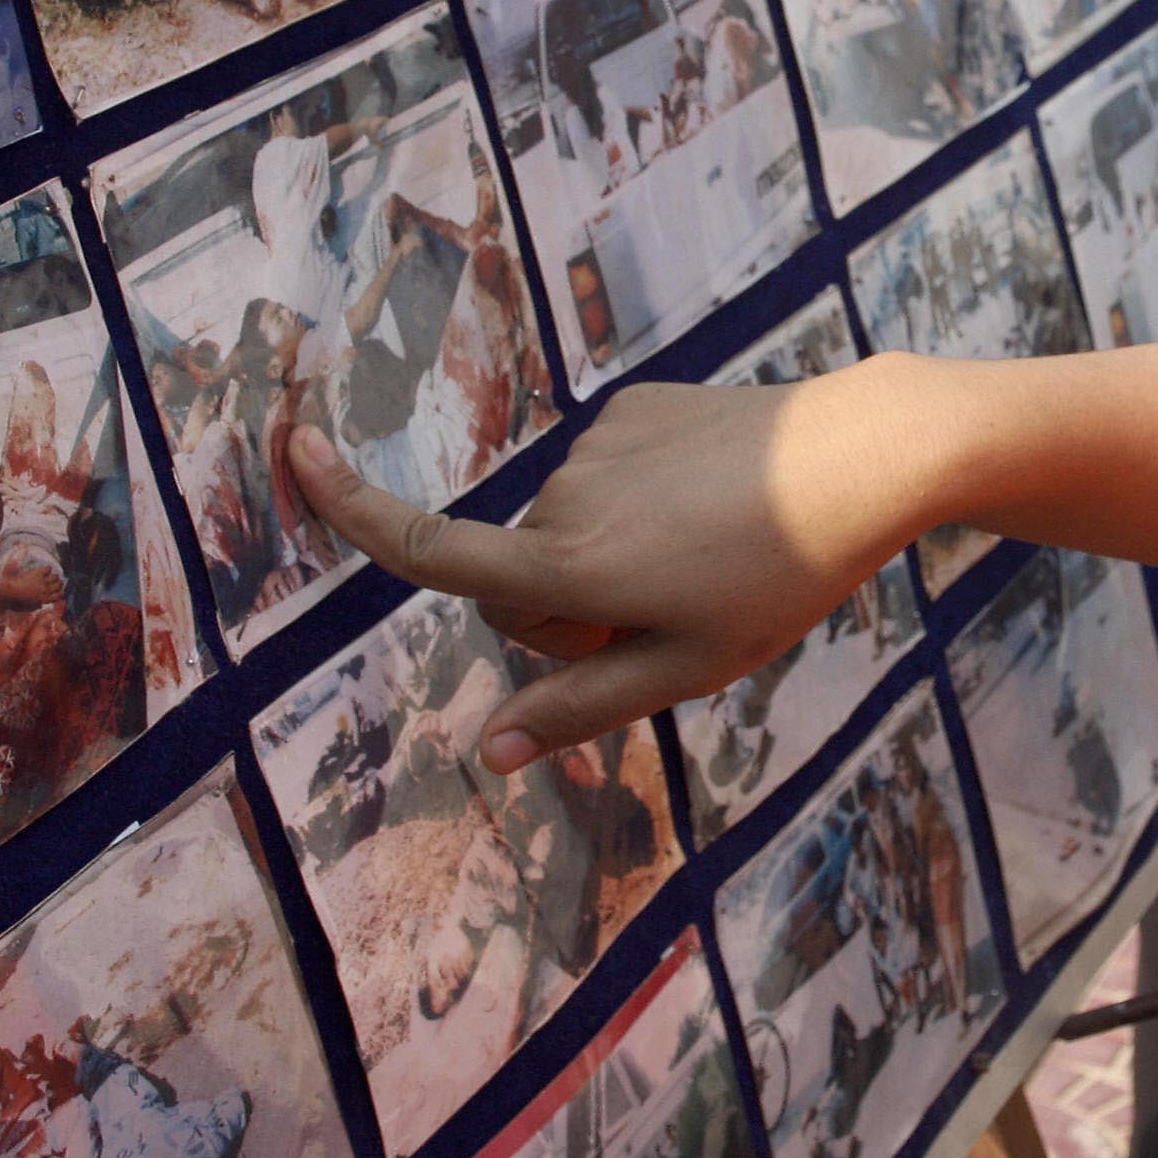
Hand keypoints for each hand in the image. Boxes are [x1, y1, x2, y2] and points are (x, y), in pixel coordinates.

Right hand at [286, 369, 934, 763]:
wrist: (864, 454)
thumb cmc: (781, 577)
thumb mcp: (687, 667)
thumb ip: (578, 708)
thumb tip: (486, 752)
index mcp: (569, 568)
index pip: (432, 552)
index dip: (354, 512)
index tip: (293, 452)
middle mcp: (564, 497)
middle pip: (516, 581)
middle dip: (562, 612)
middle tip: (668, 619)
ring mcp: (598, 443)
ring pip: (563, 529)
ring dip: (607, 557)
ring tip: (711, 555)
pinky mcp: (633, 404)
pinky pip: (605, 474)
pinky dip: (639, 501)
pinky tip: (714, 502)